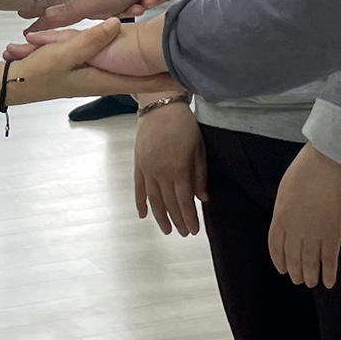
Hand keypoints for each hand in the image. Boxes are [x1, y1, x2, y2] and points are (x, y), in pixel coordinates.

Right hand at [6, 17, 168, 80]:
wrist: (15, 84)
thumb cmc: (39, 72)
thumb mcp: (65, 52)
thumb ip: (91, 39)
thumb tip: (116, 24)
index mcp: (100, 79)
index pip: (139, 83)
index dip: (162, 80)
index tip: (186, 80)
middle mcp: (99, 81)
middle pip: (136, 80)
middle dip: (158, 78)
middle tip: (184, 75)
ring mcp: (91, 77)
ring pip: (124, 75)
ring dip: (143, 73)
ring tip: (165, 69)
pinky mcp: (81, 72)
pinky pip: (109, 69)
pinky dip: (125, 69)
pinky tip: (126, 62)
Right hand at [133, 100, 204, 236]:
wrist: (160, 106)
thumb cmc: (184, 125)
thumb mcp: (199, 148)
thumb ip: (200, 175)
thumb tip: (203, 199)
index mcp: (179, 170)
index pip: (184, 201)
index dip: (189, 218)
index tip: (194, 231)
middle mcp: (161, 173)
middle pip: (169, 204)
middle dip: (177, 221)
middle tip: (184, 233)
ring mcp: (147, 169)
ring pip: (153, 200)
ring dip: (160, 217)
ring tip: (166, 230)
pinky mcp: (138, 164)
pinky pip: (138, 188)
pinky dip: (140, 202)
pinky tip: (143, 214)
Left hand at [268, 144, 340, 288]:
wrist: (328, 162)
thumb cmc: (306, 169)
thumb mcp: (285, 189)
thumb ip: (285, 210)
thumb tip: (286, 221)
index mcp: (280, 217)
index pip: (276, 247)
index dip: (279, 261)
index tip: (283, 270)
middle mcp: (295, 230)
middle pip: (293, 258)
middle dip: (296, 272)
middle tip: (298, 280)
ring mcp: (314, 233)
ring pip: (311, 263)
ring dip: (311, 276)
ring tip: (312, 283)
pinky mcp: (334, 234)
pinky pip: (330, 259)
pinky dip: (329, 273)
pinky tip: (330, 282)